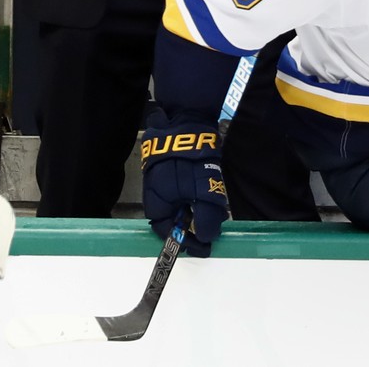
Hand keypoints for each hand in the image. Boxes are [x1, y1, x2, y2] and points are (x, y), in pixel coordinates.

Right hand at [139, 113, 227, 256]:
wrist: (187, 121)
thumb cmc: (191, 159)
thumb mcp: (202, 192)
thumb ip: (205, 217)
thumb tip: (206, 237)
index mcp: (156, 201)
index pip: (166, 231)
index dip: (184, 242)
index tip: (203, 247)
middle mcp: (155, 193)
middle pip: (171, 220)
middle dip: (191, 229)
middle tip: (210, 232)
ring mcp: (162, 181)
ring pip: (177, 206)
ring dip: (194, 214)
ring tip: (212, 215)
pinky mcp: (171, 170)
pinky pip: (180, 193)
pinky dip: (193, 199)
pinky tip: (206, 196)